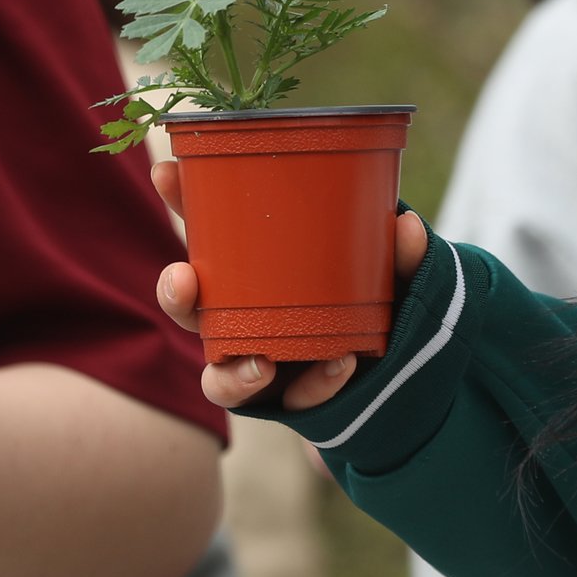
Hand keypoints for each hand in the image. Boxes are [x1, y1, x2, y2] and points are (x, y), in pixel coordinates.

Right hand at [151, 159, 427, 412]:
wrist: (411, 368)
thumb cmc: (382, 300)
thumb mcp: (392, 268)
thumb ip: (398, 253)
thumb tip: (404, 228)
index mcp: (253, 274)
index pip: (206, 234)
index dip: (179, 203)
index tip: (166, 173)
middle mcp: (244, 319)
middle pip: (189, 311)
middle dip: (173, 294)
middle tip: (182, 281)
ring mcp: (263, 364)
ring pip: (219, 377)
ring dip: (231, 373)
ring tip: (260, 364)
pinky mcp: (295, 401)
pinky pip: (292, 402)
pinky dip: (315, 386)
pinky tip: (336, 366)